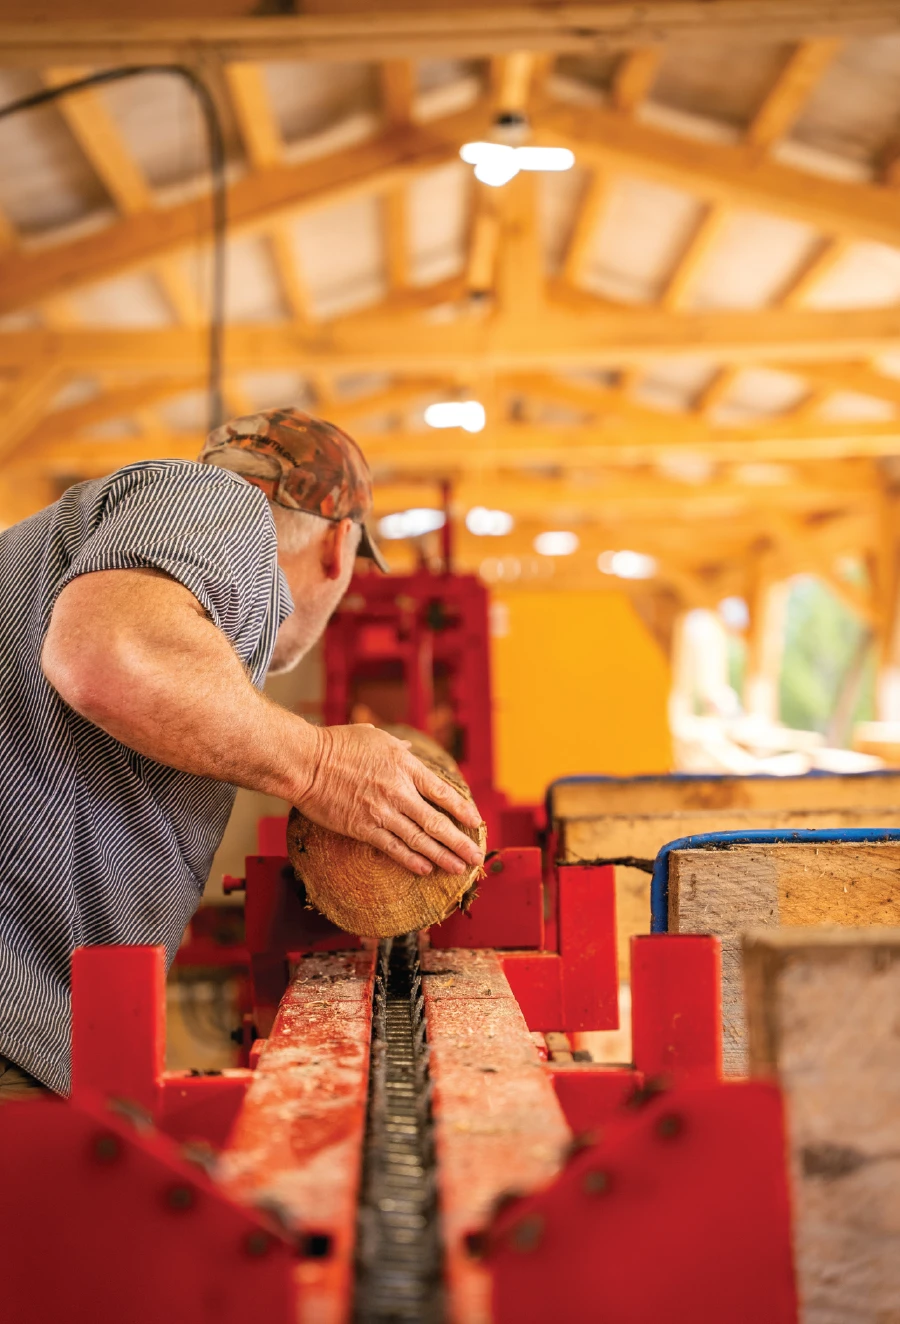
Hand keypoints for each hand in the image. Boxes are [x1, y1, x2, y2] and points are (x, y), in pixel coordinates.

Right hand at [293, 724, 484, 876]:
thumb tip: (411, 751)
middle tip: (475, 858)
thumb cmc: (337, 744)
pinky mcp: (363, 828)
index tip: (476, 822)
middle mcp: (399, 791)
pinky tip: (425, 870)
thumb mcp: (374, 737)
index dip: (462, 810)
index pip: (442, 792)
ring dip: (441, 857)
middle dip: (459, 842)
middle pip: (437, 822)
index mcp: (405, 766)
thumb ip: (398, 748)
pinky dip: (410, 860)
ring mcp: (382, 812)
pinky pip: (393, 848)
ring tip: (458, 869)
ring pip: (419, 840)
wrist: (306, 763)